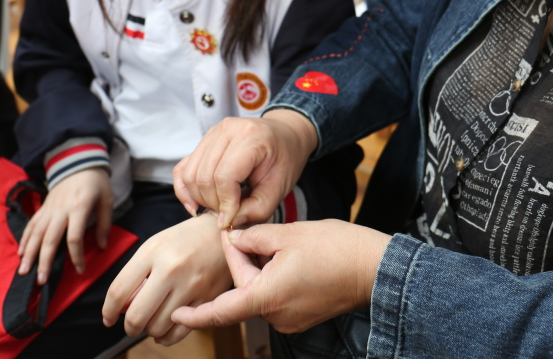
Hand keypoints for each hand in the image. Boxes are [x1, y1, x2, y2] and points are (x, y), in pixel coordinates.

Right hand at [17, 168, 112, 283]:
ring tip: (23, 271)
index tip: (80, 270)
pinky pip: (31, 225)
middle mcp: (60, 210)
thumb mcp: (106, 201)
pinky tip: (21, 253)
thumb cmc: (96, 183)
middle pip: (49, 238)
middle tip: (40, 281)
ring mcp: (49, 209)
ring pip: (36, 233)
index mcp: (79, 208)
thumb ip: (104, 225)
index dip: (76, 256)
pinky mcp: (43, 208)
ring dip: (29, 253)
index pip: (73, 237)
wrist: (78, 161)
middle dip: (43, 261)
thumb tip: (101, 247)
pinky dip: (24, 239)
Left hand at [102, 211, 230, 345]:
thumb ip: (135, 275)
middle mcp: (171, 269)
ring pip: (157, 327)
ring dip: (150, 329)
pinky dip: (167, 336)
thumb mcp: (155, 246)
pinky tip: (165, 328)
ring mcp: (191, 286)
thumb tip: (120, 309)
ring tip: (153, 318)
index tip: (108, 318)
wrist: (222, 232)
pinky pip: (179, 332)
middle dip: (129, 327)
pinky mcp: (207, 299)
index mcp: (153, 252)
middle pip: (137, 315)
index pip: (119, 291)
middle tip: (131, 325)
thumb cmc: (184, 239)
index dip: (108, 311)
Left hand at [171, 220, 390, 333]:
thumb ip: (253, 237)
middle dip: (246, 261)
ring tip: (286, 246)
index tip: (178, 315)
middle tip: (256, 233)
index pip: (220, 312)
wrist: (373, 266)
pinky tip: (295, 259)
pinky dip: (277, 278)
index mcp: (266, 296)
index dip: (196, 315)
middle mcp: (275, 314)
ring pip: (261, 291)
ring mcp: (291, 318)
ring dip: (263, 269)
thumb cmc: (334, 249)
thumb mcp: (287, 233)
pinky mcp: (303, 316)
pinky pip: (278, 296)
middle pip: (244, 288)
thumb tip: (235, 239)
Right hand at [173, 109, 318, 227]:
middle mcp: (227, 129)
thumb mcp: (279, 189)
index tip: (232, 220)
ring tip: (220, 206)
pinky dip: (185, 189)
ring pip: (190, 174)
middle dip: (213, 203)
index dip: (226, 204)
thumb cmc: (285, 161)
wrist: (285, 136)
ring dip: (200, 198)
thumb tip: (225, 223)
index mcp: (250, 136)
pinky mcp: (204, 141)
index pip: (224, 176)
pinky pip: (183, 168)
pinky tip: (195, 204)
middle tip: (229, 214)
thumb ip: (255, 210)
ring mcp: (212, 133)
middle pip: (203, 176)